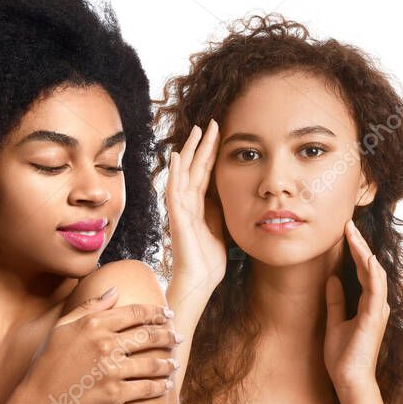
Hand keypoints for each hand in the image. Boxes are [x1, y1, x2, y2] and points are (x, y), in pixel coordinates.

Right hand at [7, 289, 181, 403]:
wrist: (39, 399)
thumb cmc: (48, 362)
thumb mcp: (63, 328)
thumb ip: (90, 307)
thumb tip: (114, 289)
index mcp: (95, 325)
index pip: (136, 313)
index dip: (157, 313)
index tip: (168, 314)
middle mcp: (106, 345)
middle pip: (149, 336)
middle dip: (169, 335)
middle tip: (177, 337)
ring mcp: (112, 370)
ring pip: (152, 363)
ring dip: (168, 363)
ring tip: (174, 363)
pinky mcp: (114, 394)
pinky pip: (146, 387)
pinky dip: (159, 386)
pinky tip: (165, 384)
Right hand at [166, 120, 226, 290]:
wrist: (201, 280)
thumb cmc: (209, 259)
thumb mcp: (221, 227)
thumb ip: (220, 209)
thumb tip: (228, 190)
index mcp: (200, 205)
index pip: (206, 173)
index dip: (212, 153)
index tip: (220, 134)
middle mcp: (188, 203)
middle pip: (196, 168)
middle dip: (204, 145)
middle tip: (211, 123)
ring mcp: (181, 209)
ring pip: (185, 173)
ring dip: (191, 152)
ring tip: (197, 131)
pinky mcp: (177, 217)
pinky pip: (175, 191)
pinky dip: (176, 174)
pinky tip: (178, 157)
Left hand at [323, 220, 388, 403]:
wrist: (349, 380)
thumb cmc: (344, 356)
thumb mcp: (335, 322)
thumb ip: (336, 300)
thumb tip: (332, 278)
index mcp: (369, 304)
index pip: (364, 270)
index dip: (356, 250)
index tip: (346, 232)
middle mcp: (377, 304)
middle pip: (370, 267)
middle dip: (359, 244)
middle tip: (347, 224)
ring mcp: (378, 309)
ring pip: (374, 272)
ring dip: (364, 252)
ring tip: (352, 233)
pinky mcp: (374, 317)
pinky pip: (376, 289)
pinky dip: (373, 271)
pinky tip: (367, 257)